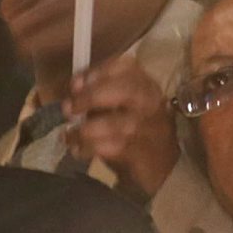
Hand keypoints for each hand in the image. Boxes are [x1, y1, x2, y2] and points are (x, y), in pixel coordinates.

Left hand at [66, 51, 178, 195]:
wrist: (163, 166)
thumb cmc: (138, 130)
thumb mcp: (125, 105)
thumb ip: (102, 92)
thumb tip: (76, 86)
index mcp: (146, 85)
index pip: (126, 65)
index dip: (97, 71)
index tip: (76, 84)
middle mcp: (149, 103)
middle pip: (123, 90)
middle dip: (90, 97)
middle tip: (69, 108)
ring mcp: (146, 129)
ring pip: (112, 124)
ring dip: (82, 130)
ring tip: (69, 135)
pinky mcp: (139, 154)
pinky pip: (107, 148)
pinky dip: (86, 149)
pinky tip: (78, 150)